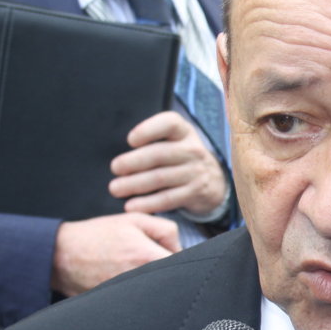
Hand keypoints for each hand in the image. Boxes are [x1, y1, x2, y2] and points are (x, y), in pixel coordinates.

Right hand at [51, 213, 180, 296]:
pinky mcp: (118, 305)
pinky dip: (140, 294)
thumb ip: (166, 230)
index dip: (184, 261)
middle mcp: (140, 279)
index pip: (184, 265)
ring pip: (157, 293)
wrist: (61, 255)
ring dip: (155, 284)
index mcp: (146, 256)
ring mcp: (128, 294)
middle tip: (157, 265)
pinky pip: (140, 302)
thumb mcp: (135, 220)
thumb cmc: (97, 235)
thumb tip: (181, 248)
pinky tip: (130, 283)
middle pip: (171, 283)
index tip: (175, 257)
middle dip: (170, 274)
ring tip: (139, 272)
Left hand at [109, 111, 228, 216]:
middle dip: (133, 161)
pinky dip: (148, 203)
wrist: (214, 182)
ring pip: (160, 178)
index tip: (130, 140)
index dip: (148, 130)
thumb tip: (117, 152)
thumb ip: (153, 141)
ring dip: (134, 184)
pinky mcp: (195, 193)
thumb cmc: (181, 157)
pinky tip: (132, 206)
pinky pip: (168, 199)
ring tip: (115, 188)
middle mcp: (192, 150)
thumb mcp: (175, 141)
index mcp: (184, 132)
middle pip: (159, 154)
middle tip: (115, 168)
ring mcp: (195, 172)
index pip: (169, 124)